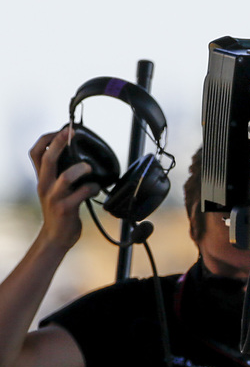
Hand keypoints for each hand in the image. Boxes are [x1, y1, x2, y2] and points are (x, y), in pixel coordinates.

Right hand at [29, 128, 97, 251]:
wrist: (56, 237)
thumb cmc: (60, 210)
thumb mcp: (54, 189)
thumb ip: (61, 174)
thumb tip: (78, 157)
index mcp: (42, 178)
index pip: (36, 153)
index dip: (47, 139)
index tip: (62, 129)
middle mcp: (45, 185)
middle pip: (48, 158)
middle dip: (60, 142)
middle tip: (72, 132)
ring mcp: (54, 197)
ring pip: (65, 176)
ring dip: (80, 169)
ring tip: (88, 167)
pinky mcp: (66, 209)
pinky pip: (82, 194)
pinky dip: (92, 188)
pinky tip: (96, 190)